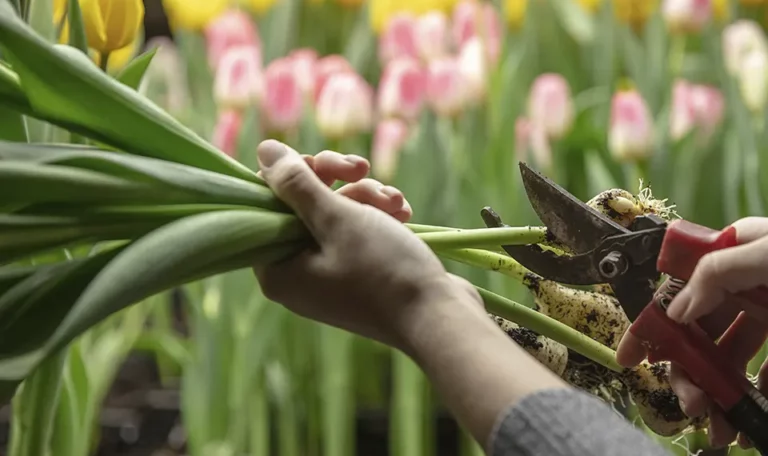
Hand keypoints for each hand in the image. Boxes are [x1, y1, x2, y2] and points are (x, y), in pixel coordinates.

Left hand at [252, 139, 481, 348]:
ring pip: (336, 214)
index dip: (295, 176)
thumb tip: (265, 150)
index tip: (325, 166)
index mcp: (277, 270)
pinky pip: (357, 233)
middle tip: (364, 169)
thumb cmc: (383, 269)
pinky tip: (403, 214)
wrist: (439, 318)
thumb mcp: (337, 218)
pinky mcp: (358, 275)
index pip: (267, 204)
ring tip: (395, 203)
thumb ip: (296, 184)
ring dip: (366, 196)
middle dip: (339, 182)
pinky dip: (378, 217)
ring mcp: (329, 277)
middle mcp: (297, 276)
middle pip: (304, 205)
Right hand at [616, 217, 767, 448]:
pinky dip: (756, 399)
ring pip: (731, 360)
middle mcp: (748, 287)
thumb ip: (716, 274)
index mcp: (735, 256)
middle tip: (691, 404)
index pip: (679, 290)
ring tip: (720, 427)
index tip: (630, 358)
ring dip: (720, 394)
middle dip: (689, 372)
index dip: (651, 324)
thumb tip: (678, 308)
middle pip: (701, 335)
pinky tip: (751, 421)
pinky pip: (766, 376)